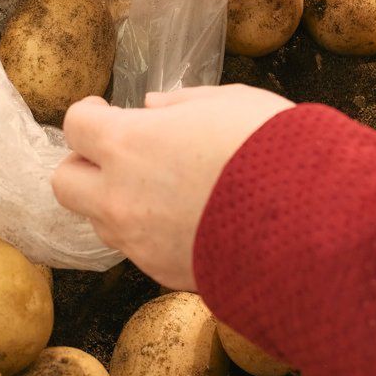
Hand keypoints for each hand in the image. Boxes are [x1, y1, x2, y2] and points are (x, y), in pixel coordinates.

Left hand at [53, 85, 293, 290]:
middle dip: (82, 165)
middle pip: (64, 182)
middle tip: (115, 155)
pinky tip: (186, 219)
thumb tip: (151, 108)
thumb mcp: (228, 102)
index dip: (87, 115)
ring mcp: (138, 241)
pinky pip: (136, 250)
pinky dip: (147, 233)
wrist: (311, 223)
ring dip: (113, 201)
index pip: (74, 126)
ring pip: (98, 221)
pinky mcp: (163, 274)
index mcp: (129, 143)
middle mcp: (120, 196)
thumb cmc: (271, 148)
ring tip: (157, 188)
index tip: (104, 110)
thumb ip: (179, 104)